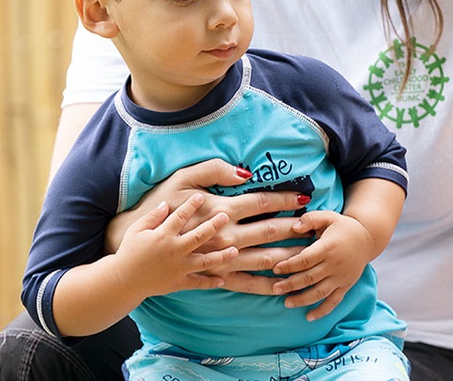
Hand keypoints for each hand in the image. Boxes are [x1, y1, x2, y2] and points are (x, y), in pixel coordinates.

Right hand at [106, 159, 308, 293]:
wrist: (135, 241)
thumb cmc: (160, 204)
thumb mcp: (183, 177)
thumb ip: (215, 169)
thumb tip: (246, 172)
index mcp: (221, 208)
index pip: (261, 203)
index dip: (284, 200)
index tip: (305, 198)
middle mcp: (225, 235)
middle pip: (269, 231)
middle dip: (295, 229)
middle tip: (317, 227)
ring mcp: (221, 258)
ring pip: (263, 259)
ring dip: (288, 256)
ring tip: (310, 253)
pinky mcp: (213, 275)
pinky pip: (245, 283)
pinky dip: (265, 284)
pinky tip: (283, 284)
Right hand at [113, 193, 237, 297]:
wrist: (122, 280)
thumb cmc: (129, 251)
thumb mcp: (137, 229)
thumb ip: (154, 215)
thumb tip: (168, 203)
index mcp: (163, 235)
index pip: (180, 215)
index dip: (191, 204)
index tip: (202, 196)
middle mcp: (174, 251)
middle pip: (199, 235)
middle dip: (214, 225)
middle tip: (226, 216)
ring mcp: (178, 268)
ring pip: (205, 261)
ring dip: (221, 255)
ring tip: (235, 250)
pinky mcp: (179, 283)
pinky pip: (199, 283)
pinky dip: (211, 282)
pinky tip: (223, 279)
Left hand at [271, 210, 373, 320]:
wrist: (368, 238)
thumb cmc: (342, 226)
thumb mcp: (328, 216)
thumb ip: (310, 219)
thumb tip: (294, 227)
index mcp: (328, 247)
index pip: (305, 260)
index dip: (289, 265)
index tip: (275, 268)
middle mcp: (335, 265)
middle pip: (309, 278)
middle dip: (290, 285)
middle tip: (274, 288)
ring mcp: (341, 277)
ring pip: (319, 292)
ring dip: (302, 300)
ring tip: (286, 303)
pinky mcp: (346, 286)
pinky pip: (334, 301)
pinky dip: (322, 311)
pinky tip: (309, 317)